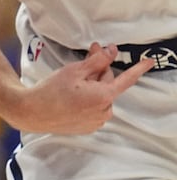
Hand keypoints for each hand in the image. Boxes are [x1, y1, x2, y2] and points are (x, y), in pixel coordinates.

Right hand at [2, 43, 149, 133]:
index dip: (139, 69)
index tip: (150, 62)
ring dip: (91, 86)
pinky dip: (86, 99)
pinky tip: (70, 96)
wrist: (31, 112)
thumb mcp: (74, 71)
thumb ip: (97, 60)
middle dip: (99, 71)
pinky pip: (94, 109)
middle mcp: (104, 111)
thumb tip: (111, 51)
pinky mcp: (88, 127)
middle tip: (87, 57)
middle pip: (108, 85)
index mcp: (103, 96)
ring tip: (71, 83)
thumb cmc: (50, 91)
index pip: (126, 79)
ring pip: (100, 97)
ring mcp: (97, 121)